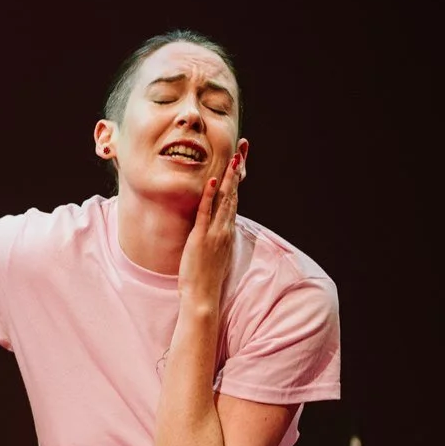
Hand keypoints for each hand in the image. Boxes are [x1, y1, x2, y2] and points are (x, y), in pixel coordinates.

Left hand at [177, 147, 244, 307]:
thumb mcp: (213, 252)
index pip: (234, 199)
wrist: (203, 297)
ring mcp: (215, 232)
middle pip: (234, 193)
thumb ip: (214, 237)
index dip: (237, 179)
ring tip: (233, 157)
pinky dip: (210, 195)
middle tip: (242, 148)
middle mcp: (224, 229)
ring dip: (229, 177)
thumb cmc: (205, 278)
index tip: (240, 160)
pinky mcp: (202, 237)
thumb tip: (214, 228)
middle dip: (238, 170)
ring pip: (225, 199)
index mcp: (226, 231)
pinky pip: (206, 212)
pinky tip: (214, 179)